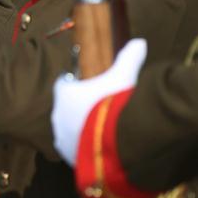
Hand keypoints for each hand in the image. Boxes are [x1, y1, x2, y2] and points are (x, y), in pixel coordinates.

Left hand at [52, 38, 146, 165]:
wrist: (114, 141)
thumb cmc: (113, 104)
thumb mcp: (123, 77)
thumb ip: (129, 58)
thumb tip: (139, 41)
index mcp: (65, 94)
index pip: (63, 84)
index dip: (73, 84)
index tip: (85, 85)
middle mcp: (58, 115)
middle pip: (65, 108)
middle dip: (77, 108)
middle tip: (96, 109)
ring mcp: (62, 137)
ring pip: (67, 129)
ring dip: (79, 128)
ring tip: (99, 129)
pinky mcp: (69, 156)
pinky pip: (73, 149)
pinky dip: (82, 146)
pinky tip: (98, 146)